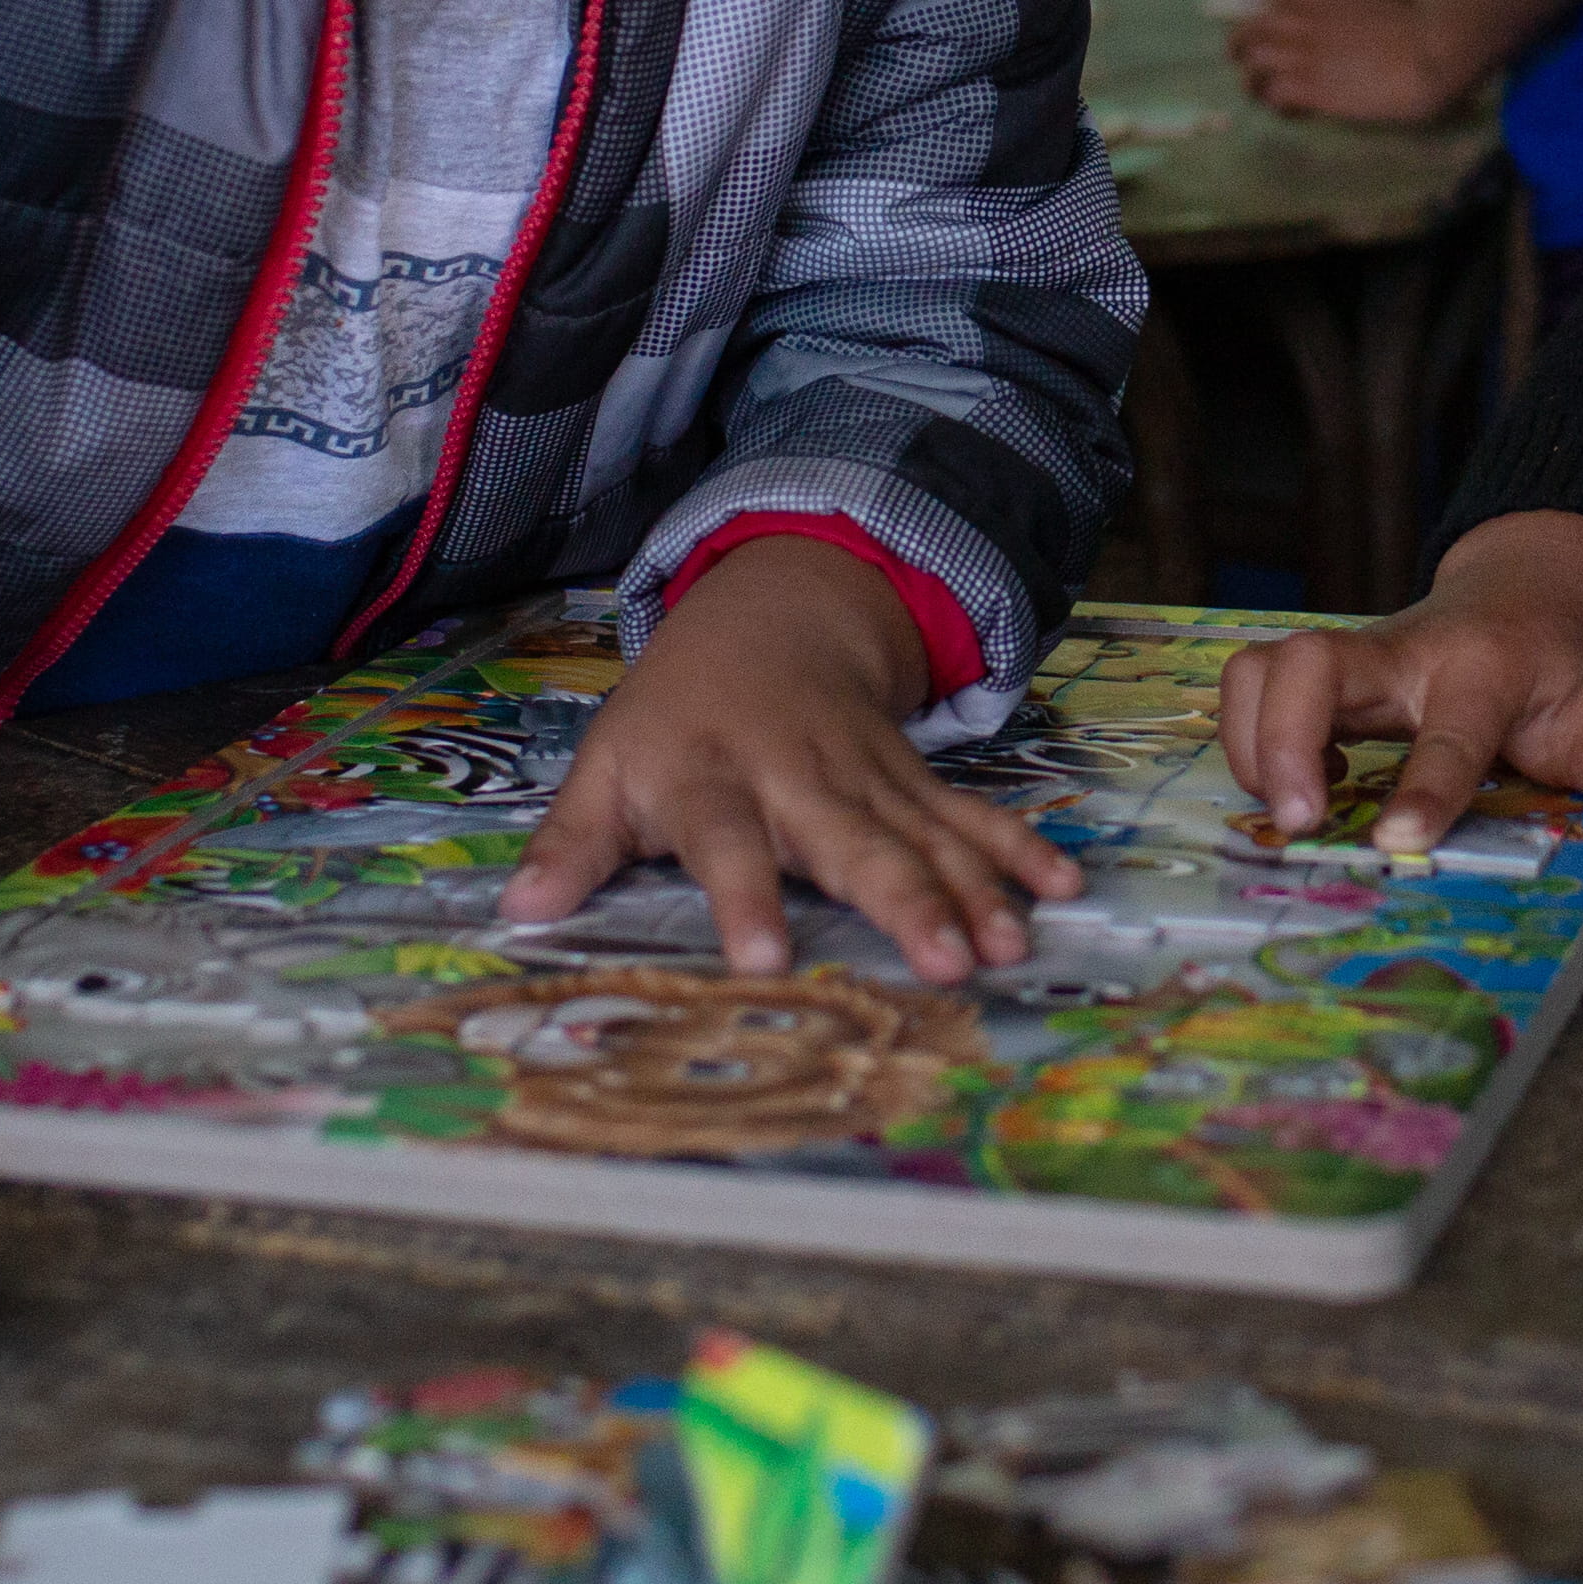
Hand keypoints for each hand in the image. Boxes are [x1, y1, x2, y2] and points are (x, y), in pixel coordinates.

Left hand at [498, 535, 1079, 981]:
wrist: (768, 619)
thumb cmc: (674, 718)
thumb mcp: (607, 765)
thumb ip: (572, 842)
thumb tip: (518, 914)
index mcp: (715, 777)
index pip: (728, 841)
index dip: (745, 898)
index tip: (766, 960)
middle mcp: (801, 777)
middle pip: (855, 843)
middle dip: (904, 902)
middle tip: (945, 964)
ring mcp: (868, 776)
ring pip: (926, 835)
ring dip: (974, 889)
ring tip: (1010, 949)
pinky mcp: (912, 781)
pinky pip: (971, 816)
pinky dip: (1020, 848)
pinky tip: (1064, 886)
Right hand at [1222, 511, 1582, 850]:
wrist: (1525, 587)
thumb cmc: (1555, 667)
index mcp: (1479, 670)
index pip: (1447, 731)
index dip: (1423, 786)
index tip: (1397, 843)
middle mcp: (1400, 651)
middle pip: (1310, 666)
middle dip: (1283, 743)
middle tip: (1298, 822)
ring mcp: (1349, 654)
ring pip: (1261, 668)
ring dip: (1251, 744)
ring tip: (1287, 812)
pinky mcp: (1313, 666)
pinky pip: (1249, 685)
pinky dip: (1244, 741)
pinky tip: (1286, 789)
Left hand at [1228, 0, 1482, 123]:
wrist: (1435, 55)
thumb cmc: (1424, 23)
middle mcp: (1310, 22)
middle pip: (1251, 27)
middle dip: (1238, 43)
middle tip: (1241, 57)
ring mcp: (1310, 56)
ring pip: (1254, 63)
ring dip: (1251, 79)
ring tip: (1259, 92)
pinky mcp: (1316, 89)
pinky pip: (1275, 96)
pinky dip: (1274, 104)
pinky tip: (1289, 110)